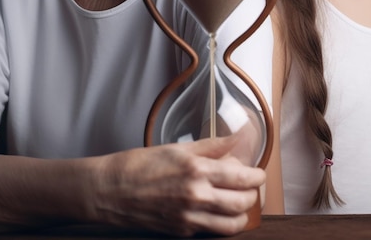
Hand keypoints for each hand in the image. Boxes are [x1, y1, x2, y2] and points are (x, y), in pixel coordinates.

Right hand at [88, 136, 265, 236]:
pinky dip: (221, 223)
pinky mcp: (181, 232)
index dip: (256, 177)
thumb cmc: (140, 164)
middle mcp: (196, 196)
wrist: (111, 190)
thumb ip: (211, 146)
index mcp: (197, 171)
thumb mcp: (178, 148)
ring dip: (241, 214)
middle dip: (252, 195)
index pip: (241, 178)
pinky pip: (211, 231)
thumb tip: (235, 139)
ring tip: (238, 202)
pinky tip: (216, 211)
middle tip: (250, 187)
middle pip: (242, 203)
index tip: (258, 173)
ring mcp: (189, 218)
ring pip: (232, 224)